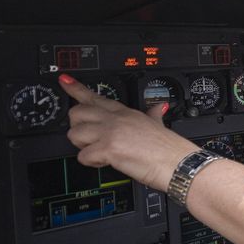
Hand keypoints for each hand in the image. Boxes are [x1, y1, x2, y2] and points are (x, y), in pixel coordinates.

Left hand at [58, 74, 197, 190]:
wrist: (178, 163)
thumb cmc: (170, 148)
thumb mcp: (158, 124)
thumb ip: (154, 114)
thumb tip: (158, 108)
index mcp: (125, 112)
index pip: (95, 96)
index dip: (75, 88)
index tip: (64, 81)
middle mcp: (115, 119)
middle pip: (77, 113)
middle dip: (77, 127)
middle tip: (90, 138)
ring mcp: (111, 132)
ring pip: (75, 134)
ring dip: (83, 146)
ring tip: (99, 152)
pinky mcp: (108, 148)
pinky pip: (83, 156)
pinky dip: (91, 162)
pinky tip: (104, 162)